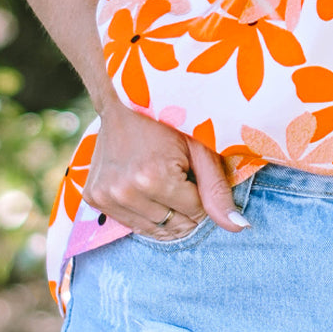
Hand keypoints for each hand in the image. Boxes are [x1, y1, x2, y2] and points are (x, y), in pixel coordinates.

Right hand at [82, 99, 248, 237]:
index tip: (194, 173)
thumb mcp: (200, 148)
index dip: (201, 194)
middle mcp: (125, 191)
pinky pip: (131, 223)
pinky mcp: (93, 198)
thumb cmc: (168, 121)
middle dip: (186, 207)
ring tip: (165, 182)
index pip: (195, 212)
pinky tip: (147, 187)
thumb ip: (217, 190)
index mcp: (152, 178)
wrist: (121, 102)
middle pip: (174, 224)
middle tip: (181, 178)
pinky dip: (145, 212)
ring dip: (166, 212)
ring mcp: (105, 196)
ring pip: (153, 229)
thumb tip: (238, 228)